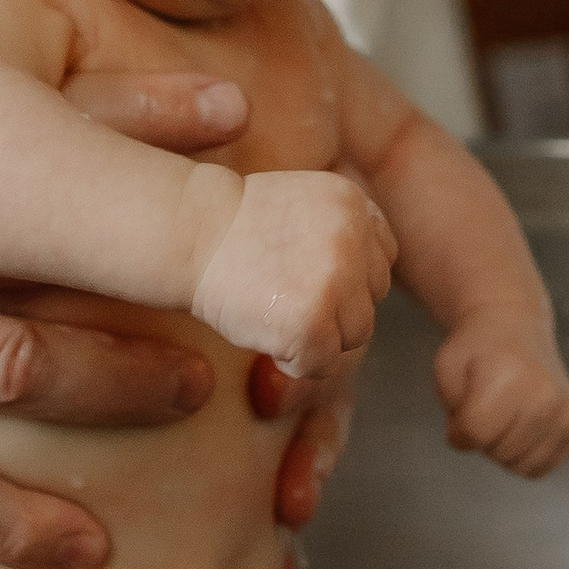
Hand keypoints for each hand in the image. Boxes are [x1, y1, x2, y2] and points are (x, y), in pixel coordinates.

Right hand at [0, 67, 254, 568]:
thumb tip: (1, 111)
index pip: (33, 126)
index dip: (138, 119)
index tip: (230, 115)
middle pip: (52, 250)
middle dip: (161, 271)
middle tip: (244, 283)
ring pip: (20, 365)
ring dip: (119, 384)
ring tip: (196, 395)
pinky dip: (16, 520)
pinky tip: (85, 541)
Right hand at [191, 170, 393, 381]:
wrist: (187, 234)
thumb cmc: (233, 227)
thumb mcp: (302, 205)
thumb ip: (342, 233)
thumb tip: (367, 284)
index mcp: (352, 203)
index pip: (381, 259)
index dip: (348, 277)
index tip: (308, 277)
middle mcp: (353, 238)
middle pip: (372, 298)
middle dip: (336, 307)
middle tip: (284, 297)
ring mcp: (336, 281)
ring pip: (356, 334)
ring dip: (319, 336)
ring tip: (274, 314)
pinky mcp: (313, 324)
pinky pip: (324, 364)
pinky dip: (294, 360)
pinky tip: (264, 332)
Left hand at [432, 322, 568, 479]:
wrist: (515, 327)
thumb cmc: (477, 350)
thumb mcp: (446, 368)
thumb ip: (452, 410)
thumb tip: (472, 444)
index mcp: (508, 379)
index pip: (474, 435)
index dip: (457, 430)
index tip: (461, 410)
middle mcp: (544, 397)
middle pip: (497, 452)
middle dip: (482, 438)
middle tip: (486, 406)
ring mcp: (566, 412)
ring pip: (521, 466)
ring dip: (503, 449)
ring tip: (504, 415)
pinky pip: (542, 466)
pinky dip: (526, 454)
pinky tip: (522, 425)